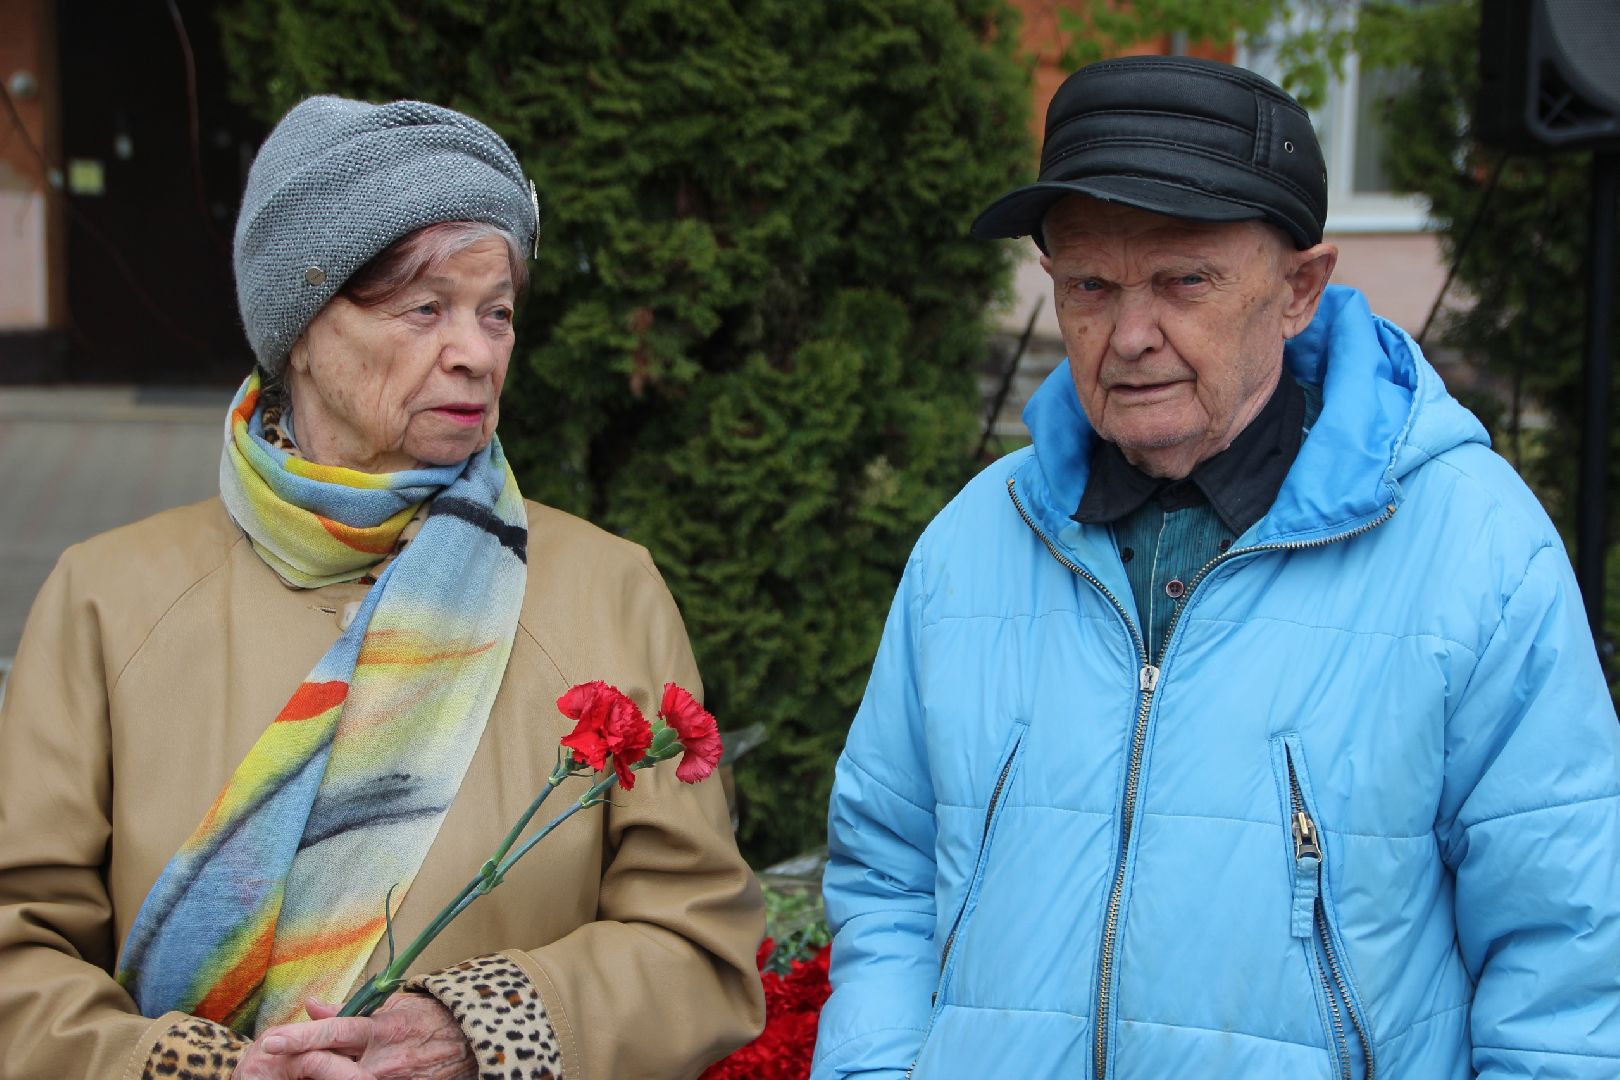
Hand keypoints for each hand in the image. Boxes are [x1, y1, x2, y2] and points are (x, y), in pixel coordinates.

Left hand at [235, 995, 474, 1079]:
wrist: (469, 1043)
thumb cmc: (429, 1019)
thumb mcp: (392, 1006)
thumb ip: (349, 1009)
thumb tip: (312, 1006)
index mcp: (382, 1030)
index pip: (334, 1031)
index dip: (300, 1036)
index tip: (270, 1041)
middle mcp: (383, 1061)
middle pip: (329, 1069)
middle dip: (307, 1065)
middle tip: (290, 1059)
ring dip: (328, 1073)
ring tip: (324, 1065)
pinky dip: (351, 1078)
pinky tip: (352, 1070)